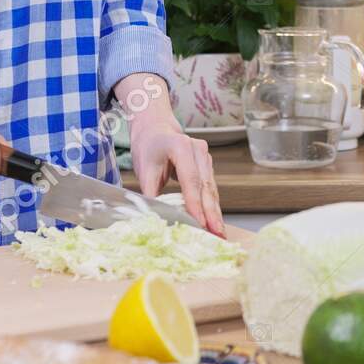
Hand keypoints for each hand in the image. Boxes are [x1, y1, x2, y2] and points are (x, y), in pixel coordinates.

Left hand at [130, 117, 224, 236]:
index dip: (195, 204)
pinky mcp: (207, 167)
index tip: (199, 224)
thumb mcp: (144, 170)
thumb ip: (151, 194)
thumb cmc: (149, 148)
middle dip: (211, 213)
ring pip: (211, 189)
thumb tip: (156, 218)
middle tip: (216, 234)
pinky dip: (212, 206)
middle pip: (206, 186)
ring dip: (215, 213)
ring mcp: (206, 158)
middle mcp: (199, 150)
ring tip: (219, 233)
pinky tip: (215, 222)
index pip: (190, 180)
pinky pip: (210, 189)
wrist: (156, 130)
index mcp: (181, 147)